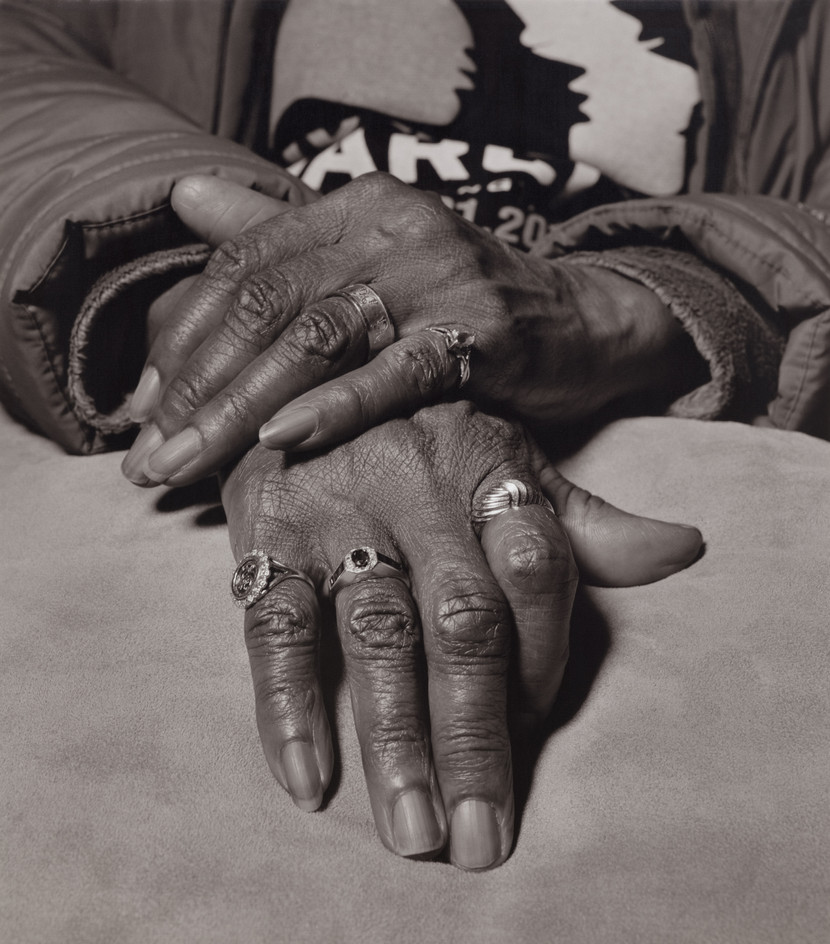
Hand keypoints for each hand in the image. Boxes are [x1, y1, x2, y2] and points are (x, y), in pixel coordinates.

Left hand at [122, 173, 688, 486]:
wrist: (583, 322)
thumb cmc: (462, 307)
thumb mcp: (370, 263)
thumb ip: (280, 233)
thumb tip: (187, 193)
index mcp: (353, 208)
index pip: (243, 268)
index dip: (182, 341)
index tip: (141, 411)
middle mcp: (390, 228)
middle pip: (266, 305)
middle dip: (195, 386)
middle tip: (149, 458)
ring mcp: (438, 276)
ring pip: (317, 338)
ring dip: (241, 406)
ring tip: (188, 464)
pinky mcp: (481, 331)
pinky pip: (396, 371)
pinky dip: (337, 405)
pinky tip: (282, 439)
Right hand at [222, 401, 701, 867]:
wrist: (296, 370)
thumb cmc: (419, 437)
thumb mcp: (506, 459)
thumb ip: (582, 520)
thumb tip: (686, 549)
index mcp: (487, 470)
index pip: (540, 572)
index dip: (546, 661)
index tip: (537, 735)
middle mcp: (419, 491)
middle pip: (464, 623)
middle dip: (477, 736)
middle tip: (483, 839)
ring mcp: (340, 514)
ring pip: (378, 634)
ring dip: (396, 739)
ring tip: (414, 832)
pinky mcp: (266, 534)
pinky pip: (279, 625)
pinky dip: (290, 704)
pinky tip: (309, 781)